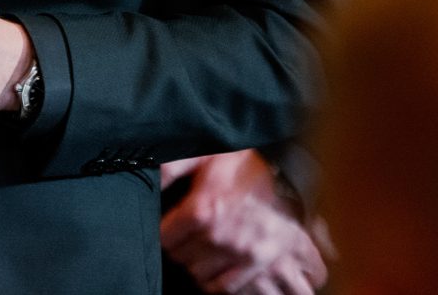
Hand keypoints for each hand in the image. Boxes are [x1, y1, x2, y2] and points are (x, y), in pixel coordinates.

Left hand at [159, 149, 327, 294]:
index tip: (169, 227)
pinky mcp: (257, 264)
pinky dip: (216, 279)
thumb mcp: (200, 155)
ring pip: (199, 274)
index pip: (164, 239)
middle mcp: (219, 235)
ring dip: (196, 263)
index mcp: (202, 209)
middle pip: (180, 258)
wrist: (287, 178)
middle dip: (180, 246)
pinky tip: (216, 264)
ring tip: (201, 248)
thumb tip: (150, 180)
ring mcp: (240, 252)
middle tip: (187, 235)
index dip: (164, 233)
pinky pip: (225, 286)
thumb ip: (170, 167)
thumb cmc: (240, 165)